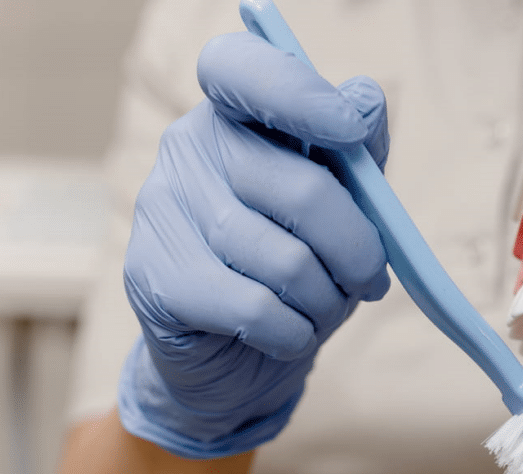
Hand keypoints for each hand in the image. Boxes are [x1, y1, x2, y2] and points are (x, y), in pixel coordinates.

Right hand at [118, 31, 389, 456]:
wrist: (231, 356)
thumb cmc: (295, 265)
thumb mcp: (339, 207)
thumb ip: (356, 154)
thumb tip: (365, 98)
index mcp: (234, 113)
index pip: (241, 68)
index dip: (298, 93)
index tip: (349, 129)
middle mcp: (187, 147)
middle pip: (304, 192)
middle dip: (358, 252)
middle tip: (369, 280)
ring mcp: (160, 210)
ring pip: (288, 262)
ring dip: (327, 301)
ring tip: (324, 310)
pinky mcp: (153, 277)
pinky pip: (256, 309)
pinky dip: (294, 333)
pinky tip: (291, 335)